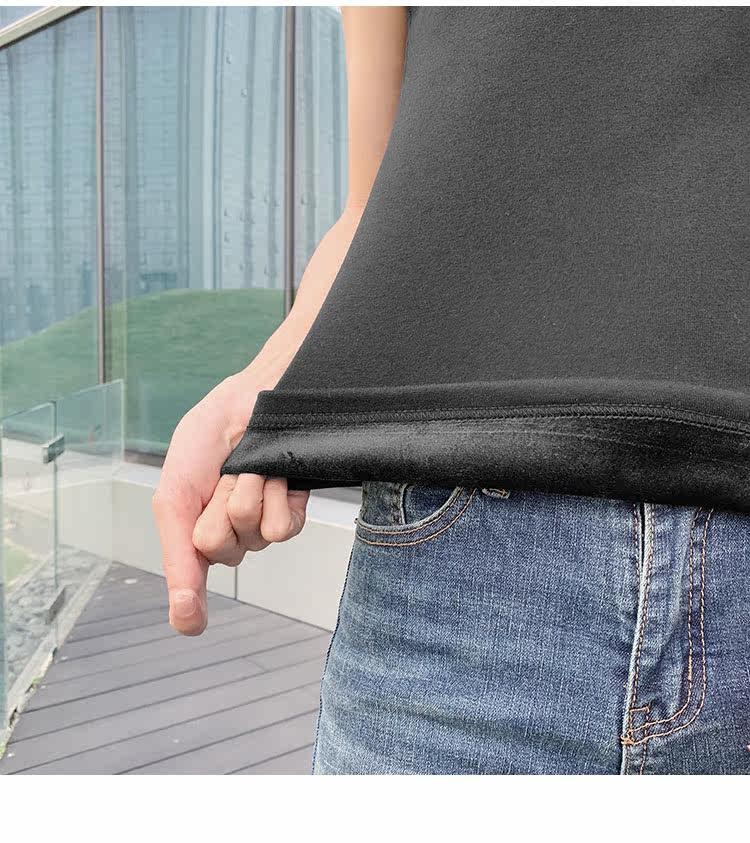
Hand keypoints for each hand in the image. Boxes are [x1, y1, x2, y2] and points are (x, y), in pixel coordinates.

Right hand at [152, 369, 308, 635]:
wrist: (248, 399)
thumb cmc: (207, 440)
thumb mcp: (175, 499)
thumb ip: (179, 561)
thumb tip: (185, 624)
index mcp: (199, 536)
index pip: (193, 583)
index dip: (192, 580)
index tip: (195, 568)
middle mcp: (234, 537)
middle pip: (220, 550)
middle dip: (217, 507)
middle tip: (221, 478)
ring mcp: (264, 525)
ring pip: (253, 536)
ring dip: (245, 494)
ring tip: (246, 468)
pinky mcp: (295, 512)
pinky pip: (283, 528)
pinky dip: (273, 494)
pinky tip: (274, 473)